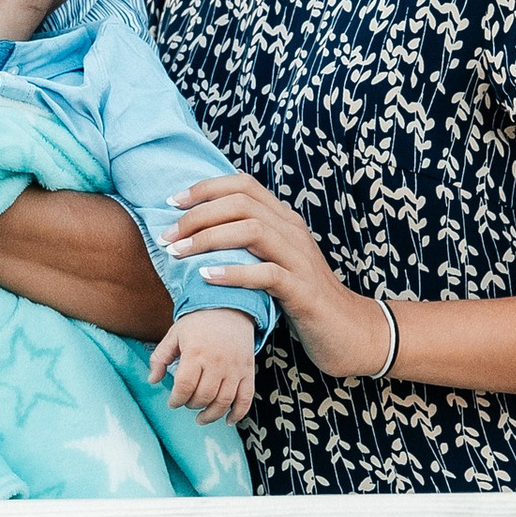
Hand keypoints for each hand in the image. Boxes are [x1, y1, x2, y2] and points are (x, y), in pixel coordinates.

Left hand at [149, 308, 256, 425]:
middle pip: (203, 396)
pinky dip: (238, 413)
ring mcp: (234, 368)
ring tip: (201, 418)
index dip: (176, 400)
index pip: (184, 386)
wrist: (230, 308)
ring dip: (211, 415)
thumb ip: (160, 357)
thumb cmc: (198, 322)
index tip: (172, 403)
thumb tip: (152, 380)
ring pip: (223, 401)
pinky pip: (246, 398)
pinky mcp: (248, 371)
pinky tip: (227, 420)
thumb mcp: (174, 334)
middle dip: (192, 405)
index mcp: (196, 352)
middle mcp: (216, 362)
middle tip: (187, 403)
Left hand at [168, 175, 394, 377]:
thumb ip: (249, 241)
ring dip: (208, 239)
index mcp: (285, 220)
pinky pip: (266, 273)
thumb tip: (206, 226)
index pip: (243, 184)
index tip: (171, 203)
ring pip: (252, 230)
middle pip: (241, 203)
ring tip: (178, 254)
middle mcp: (293, 232)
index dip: (204, 188)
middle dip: (197, 216)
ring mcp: (300, 259)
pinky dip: (233, 272)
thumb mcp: (275, 261)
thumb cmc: (302, 298)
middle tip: (167, 236)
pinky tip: (206, 277)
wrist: (349, 332)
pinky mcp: (302, 291)